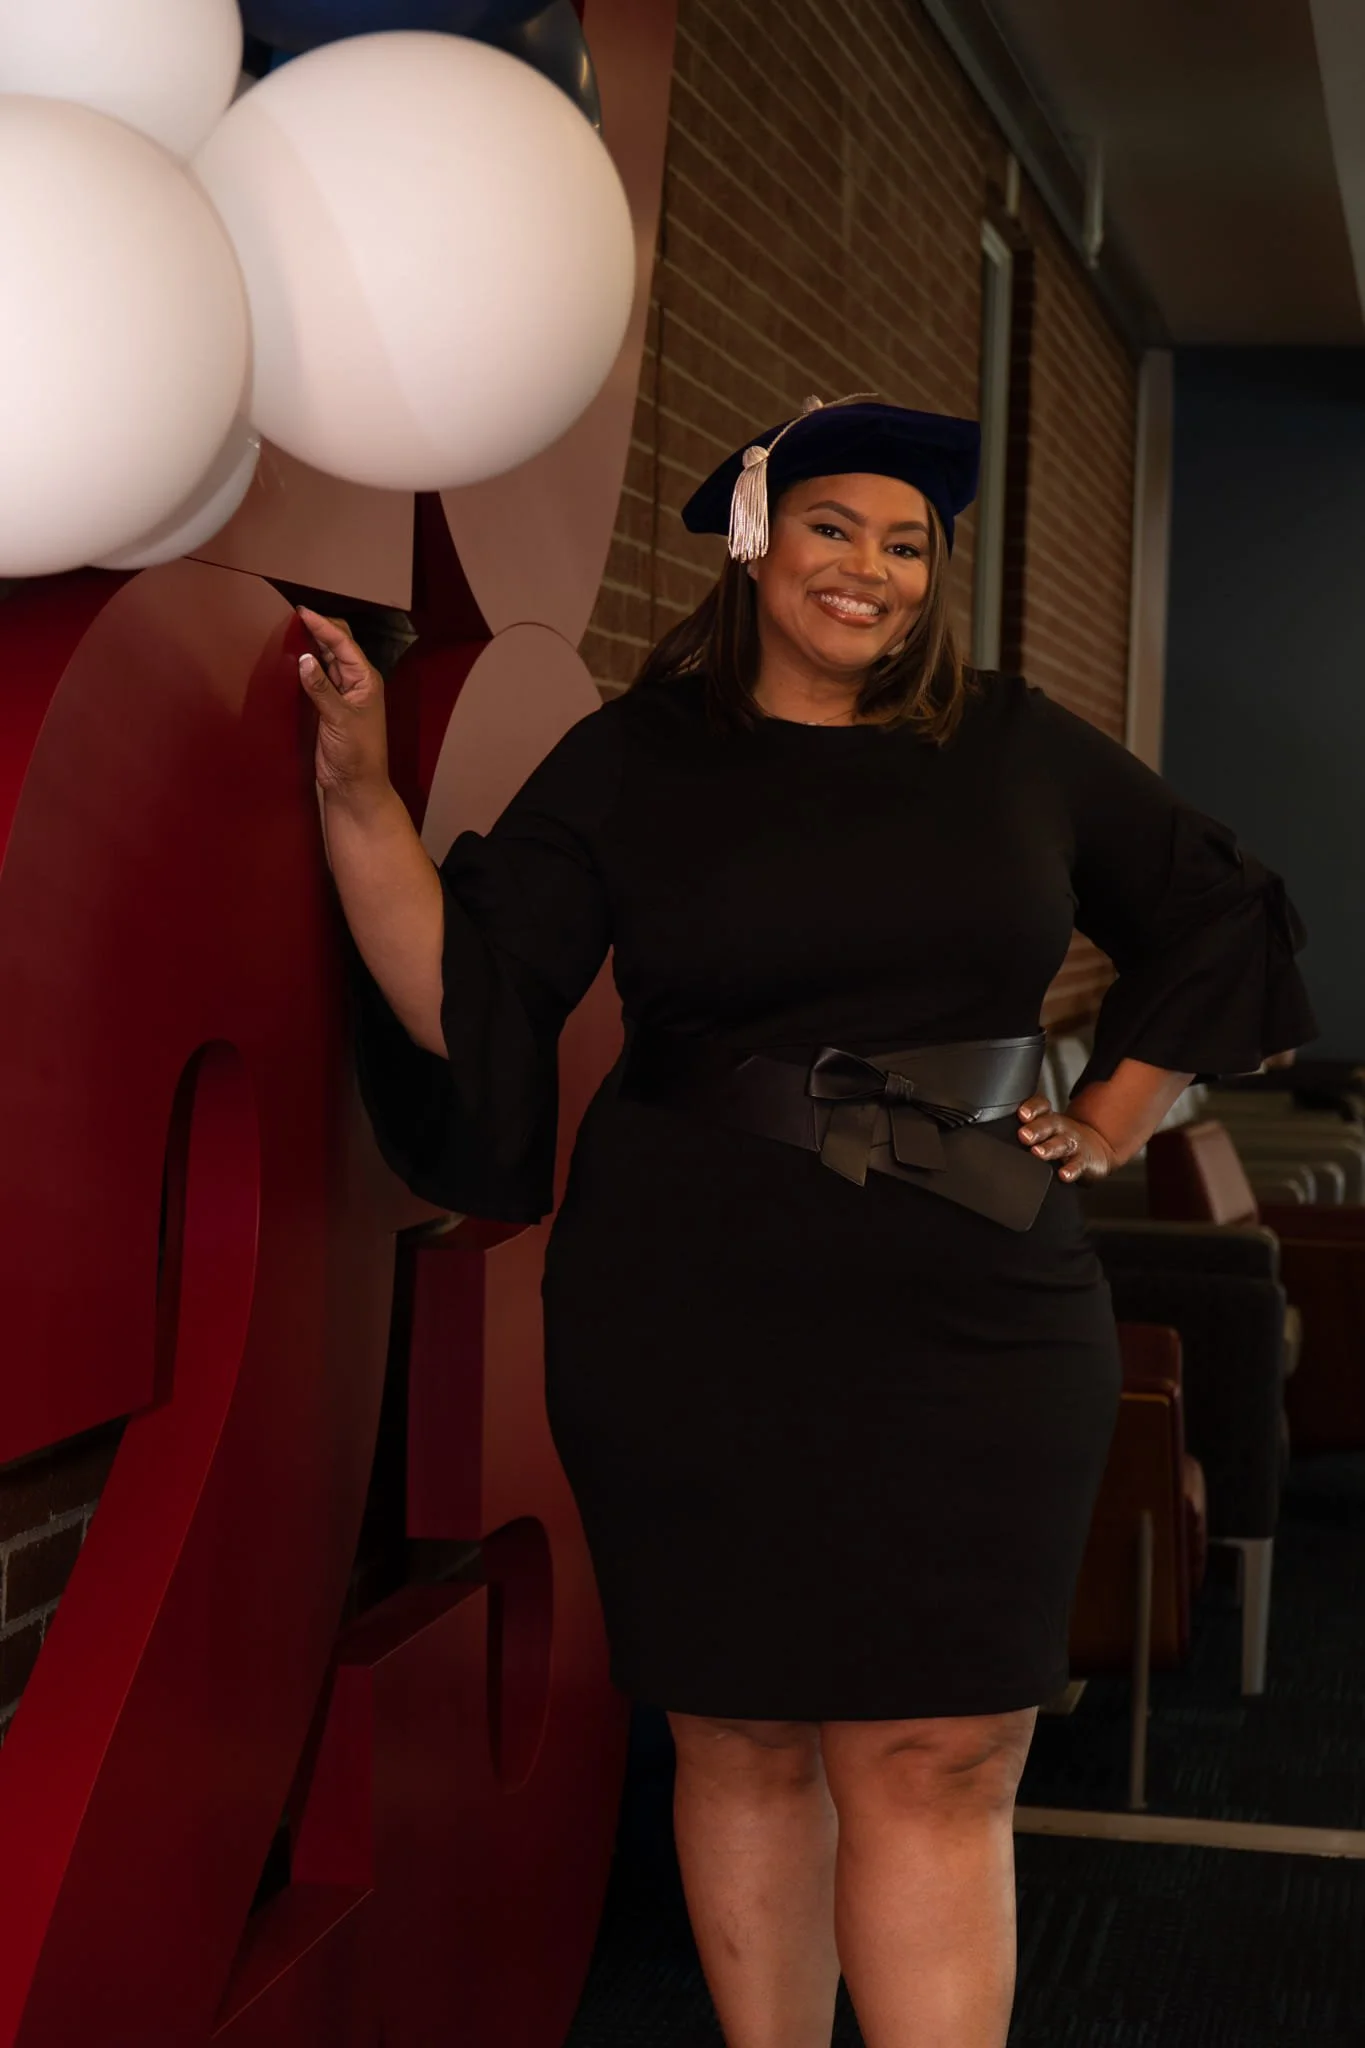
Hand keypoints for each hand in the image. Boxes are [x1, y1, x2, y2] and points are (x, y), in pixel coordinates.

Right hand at [295, 605, 390, 804]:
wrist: (353, 785)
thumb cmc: (357, 754)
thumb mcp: (339, 719)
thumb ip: (321, 689)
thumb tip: (304, 660)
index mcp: (366, 680)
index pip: (344, 644)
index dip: (323, 626)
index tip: (302, 612)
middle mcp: (355, 683)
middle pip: (336, 647)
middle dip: (317, 630)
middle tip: (292, 617)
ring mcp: (340, 694)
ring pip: (324, 661)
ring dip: (309, 647)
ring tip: (288, 632)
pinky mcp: (326, 707)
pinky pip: (315, 680)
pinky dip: (304, 668)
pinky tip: (290, 661)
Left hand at [1015, 1095, 1118, 1183]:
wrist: (1094, 1150)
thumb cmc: (1059, 1139)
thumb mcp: (1045, 1128)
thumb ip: (1024, 1128)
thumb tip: (993, 1131)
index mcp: (1048, 1118)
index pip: (1041, 1106)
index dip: (1032, 1108)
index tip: (1022, 1113)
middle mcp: (1060, 1128)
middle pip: (1049, 1124)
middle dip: (1036, 1129)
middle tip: (1023, 1135)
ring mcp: (1073, 1144)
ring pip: (1061, 1143)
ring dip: (1049, 1148)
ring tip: (1037, 1152)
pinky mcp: (1083, 1161)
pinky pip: (1078, 1165)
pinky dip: (1071, 1170)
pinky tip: (1063, 1174)